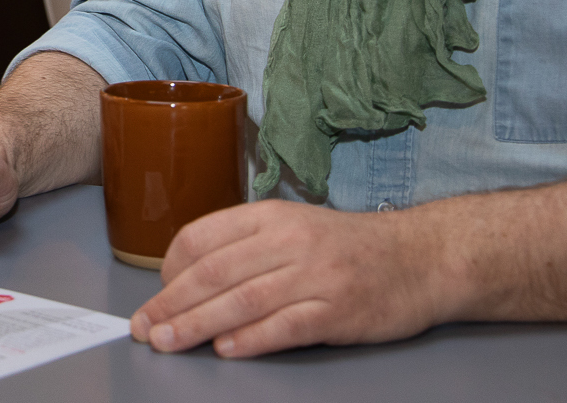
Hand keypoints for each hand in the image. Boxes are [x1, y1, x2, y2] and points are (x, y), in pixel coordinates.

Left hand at [131, 199, 449, 357]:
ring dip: (198, 325)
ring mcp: (316, 276)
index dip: (170, 268)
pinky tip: (227, 350)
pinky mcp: (339, 310)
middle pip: (215, 273)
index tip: (155, 294)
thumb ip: (245, 245)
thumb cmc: (347, 246)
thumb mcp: (293, 226)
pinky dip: (253, 339)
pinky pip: (287, 326)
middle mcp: (290, 241)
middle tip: (145, 327)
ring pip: (242, 300)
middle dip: (172, 303)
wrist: (421, 257)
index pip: (202, 237)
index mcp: (270, 215)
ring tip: (169, 342)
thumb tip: (188, 277)